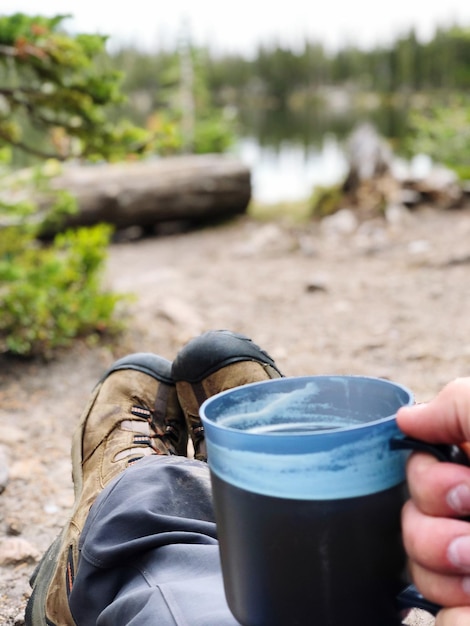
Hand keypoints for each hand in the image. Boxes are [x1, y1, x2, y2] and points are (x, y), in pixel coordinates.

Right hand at [397, 378, 469, 624]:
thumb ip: (455, 404)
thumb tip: (406, 416)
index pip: (415, 474)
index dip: (429, 481)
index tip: (466, 485)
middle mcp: (469, 518)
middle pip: (406, 522)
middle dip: (436, 530)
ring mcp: (468, 566)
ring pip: (414, 569)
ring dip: (446, 571)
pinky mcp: (468, 605)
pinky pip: (439, 617)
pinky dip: (456, 613)